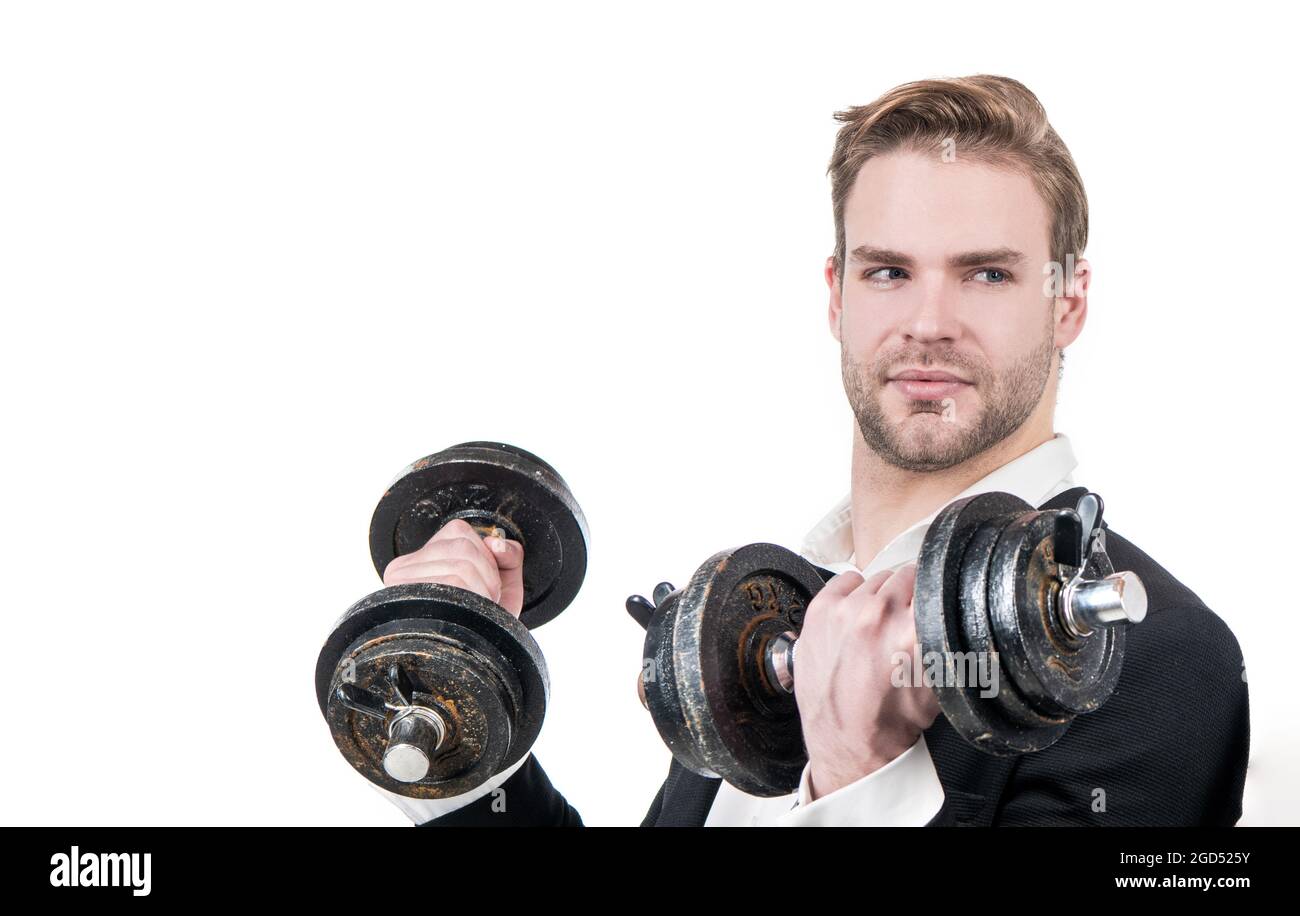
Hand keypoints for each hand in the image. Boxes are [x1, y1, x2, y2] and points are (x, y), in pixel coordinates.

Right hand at [381, 518, 525, 616]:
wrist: (473, 658)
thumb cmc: (485, 618)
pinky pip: (452, 582)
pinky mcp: (404, 598)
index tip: (487, 585)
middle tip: (487, 602)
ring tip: (479, 610)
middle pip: (463, 548)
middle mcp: (406, 564)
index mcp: (427, 553)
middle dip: (489, 577)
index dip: (486, 558)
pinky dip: (474, 599)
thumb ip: (510, 554)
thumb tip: (495, 544)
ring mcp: (401, 582)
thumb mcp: (504, 581)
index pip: (461, 533)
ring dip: (484, 591)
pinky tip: (470, 615)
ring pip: (461, 566)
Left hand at [793, 563, 940, 799]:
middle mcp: (878, 613)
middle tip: (901, 625)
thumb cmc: (891, 718)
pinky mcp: (820, 611)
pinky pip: (846, 580)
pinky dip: (852, 594)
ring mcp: (845, 610)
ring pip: (876, 579)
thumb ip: (951, 642)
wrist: (848, 740)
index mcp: (912, 628)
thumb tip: (966, 613)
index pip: (932, 582)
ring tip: (876, 629)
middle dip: (907, 598)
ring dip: (879, 598)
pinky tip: (854, 619)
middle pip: (904, 577)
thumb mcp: (940, 683)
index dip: (933, 595)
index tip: (929, 604)